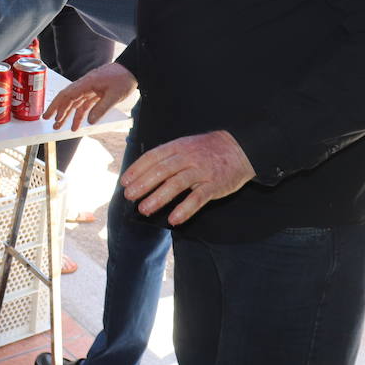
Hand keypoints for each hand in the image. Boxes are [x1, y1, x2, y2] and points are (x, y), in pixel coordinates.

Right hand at [46, 62, 136, 131]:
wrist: (133, 69)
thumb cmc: (124, 78)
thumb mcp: (114, 96)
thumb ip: (101, 109)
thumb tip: (89, 121)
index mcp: (87, 83)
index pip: (68, 94)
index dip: (58, 106)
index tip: (52, 116)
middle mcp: (85, 85)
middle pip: (67, 98)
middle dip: (57, 109)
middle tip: (48, 120)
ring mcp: (90, 89)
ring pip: (74, 102)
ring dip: (66, 114)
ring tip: (59, 126)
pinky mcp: (95, 92)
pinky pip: (84, 104)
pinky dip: (79, 114)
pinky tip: (76, 124)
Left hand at [121, 130, 253, 226]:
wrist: (240, 148)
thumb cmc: (206, 150)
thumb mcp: (185, 146)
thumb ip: (167, 157)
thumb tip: (142, 173)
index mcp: (178, 147)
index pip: (153, 157)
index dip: (137, 169)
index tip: (124, 182)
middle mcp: (188, 157)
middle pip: (162, 170)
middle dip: (143, 184)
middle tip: (129, 196)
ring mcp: (201, 171)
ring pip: (176, 184)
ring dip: (158, 197)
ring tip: (144, 209)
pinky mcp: (215, 185)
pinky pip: (198, 198)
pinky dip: (185, 209)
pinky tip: (173, 219)